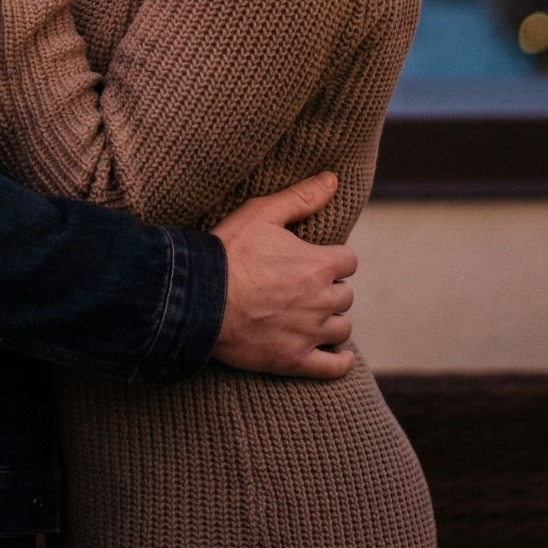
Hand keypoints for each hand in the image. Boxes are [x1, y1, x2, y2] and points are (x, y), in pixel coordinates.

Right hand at [212, 171, 358, 379]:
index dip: (334, 259)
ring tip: (316, 318)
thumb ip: (301, 197)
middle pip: (345, 296)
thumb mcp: (261, 213)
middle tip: (307, 288)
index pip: (348, 261)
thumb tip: (333, 179)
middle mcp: (321, 300)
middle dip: (331, 290)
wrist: (198, 298)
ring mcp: (309, 333)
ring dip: (333, 322)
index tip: (318, 261)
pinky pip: (332, 367)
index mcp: (318, 264)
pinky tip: (338, 356)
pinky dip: (339, 362)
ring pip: (342, 329)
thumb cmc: (228, 252)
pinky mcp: (294, 360)